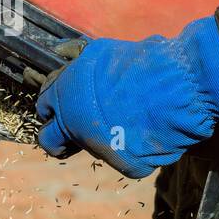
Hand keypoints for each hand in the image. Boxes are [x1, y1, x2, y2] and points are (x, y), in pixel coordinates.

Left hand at [35, 11, 218, 178]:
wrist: (175, 87)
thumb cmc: (137, 63)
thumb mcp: (98, 53)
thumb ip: (77, 64)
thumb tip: (64, 57)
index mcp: (64, 97)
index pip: (43, 108)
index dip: (52, 107)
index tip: (60, 108)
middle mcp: (75, 127)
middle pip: (51, 142)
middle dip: (59, 137)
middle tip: (77, 130)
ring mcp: (100, 149)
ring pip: (94, 147)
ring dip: (104, 136)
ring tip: (128, 118)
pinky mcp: (126, 165)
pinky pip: (125, 157)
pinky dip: (134, 147)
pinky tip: (147, 130)